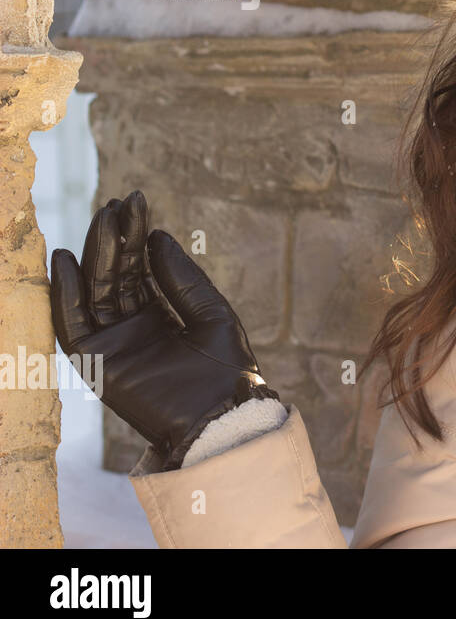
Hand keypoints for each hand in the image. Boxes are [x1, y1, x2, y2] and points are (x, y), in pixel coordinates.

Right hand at [49, 190, 277, 469]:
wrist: (223, 415)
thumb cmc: (227, 369)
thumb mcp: (212, 314)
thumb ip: (182, 279)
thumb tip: (157, 236)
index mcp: (163, 314)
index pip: (141, 268)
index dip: (136, 237)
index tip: (134, 203)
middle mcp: (134, 326)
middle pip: (115, 276)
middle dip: (114, 240)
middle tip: (116, 204)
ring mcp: (115, 343)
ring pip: (95, 292)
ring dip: (95, 256)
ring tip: (101, 221)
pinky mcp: (98, 363)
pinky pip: (74, 325)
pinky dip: (65, 294)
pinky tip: (66, 261)